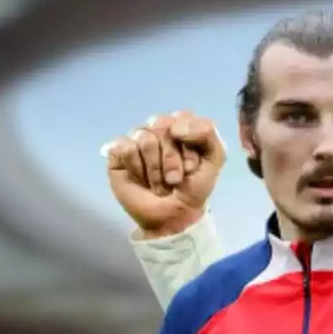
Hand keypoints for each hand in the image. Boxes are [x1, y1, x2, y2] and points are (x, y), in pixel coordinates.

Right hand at [104, 111, 225, 237]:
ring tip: (159, 183)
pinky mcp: (117, 154)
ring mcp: (136, 141)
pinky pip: (124, 147)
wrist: (175, 215)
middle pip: (161, 126)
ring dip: (155, 168)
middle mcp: (157, 129)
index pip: (182, 118)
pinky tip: (140, 178)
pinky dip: (136, 167)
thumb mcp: (214, 158)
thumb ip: (207, 132)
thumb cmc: (194, 188)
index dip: (188, 146)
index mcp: (181, 126)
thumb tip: (175, 127)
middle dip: (172, 159)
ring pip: (144, 138)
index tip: (191, 167)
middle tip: (175, 179)